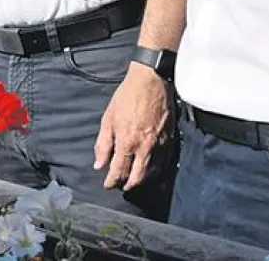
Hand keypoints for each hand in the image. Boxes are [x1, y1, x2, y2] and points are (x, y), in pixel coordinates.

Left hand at [93, 64, 171, 190]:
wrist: (150, 80)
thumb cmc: (128, 96)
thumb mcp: (108, 118)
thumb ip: (103, 144)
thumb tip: (99, 163)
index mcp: (127, 142)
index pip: (119, 171)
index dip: (112, 181)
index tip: (108, 184)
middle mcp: (144, 147)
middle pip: (137, 177)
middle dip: (128, 185)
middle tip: (122, 187)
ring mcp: (159, 144)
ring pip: (152, 172)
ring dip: (142, 180)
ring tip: (134, 181)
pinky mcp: (170, 139)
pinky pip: (164, 162)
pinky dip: (157, 171)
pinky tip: (151, 171)